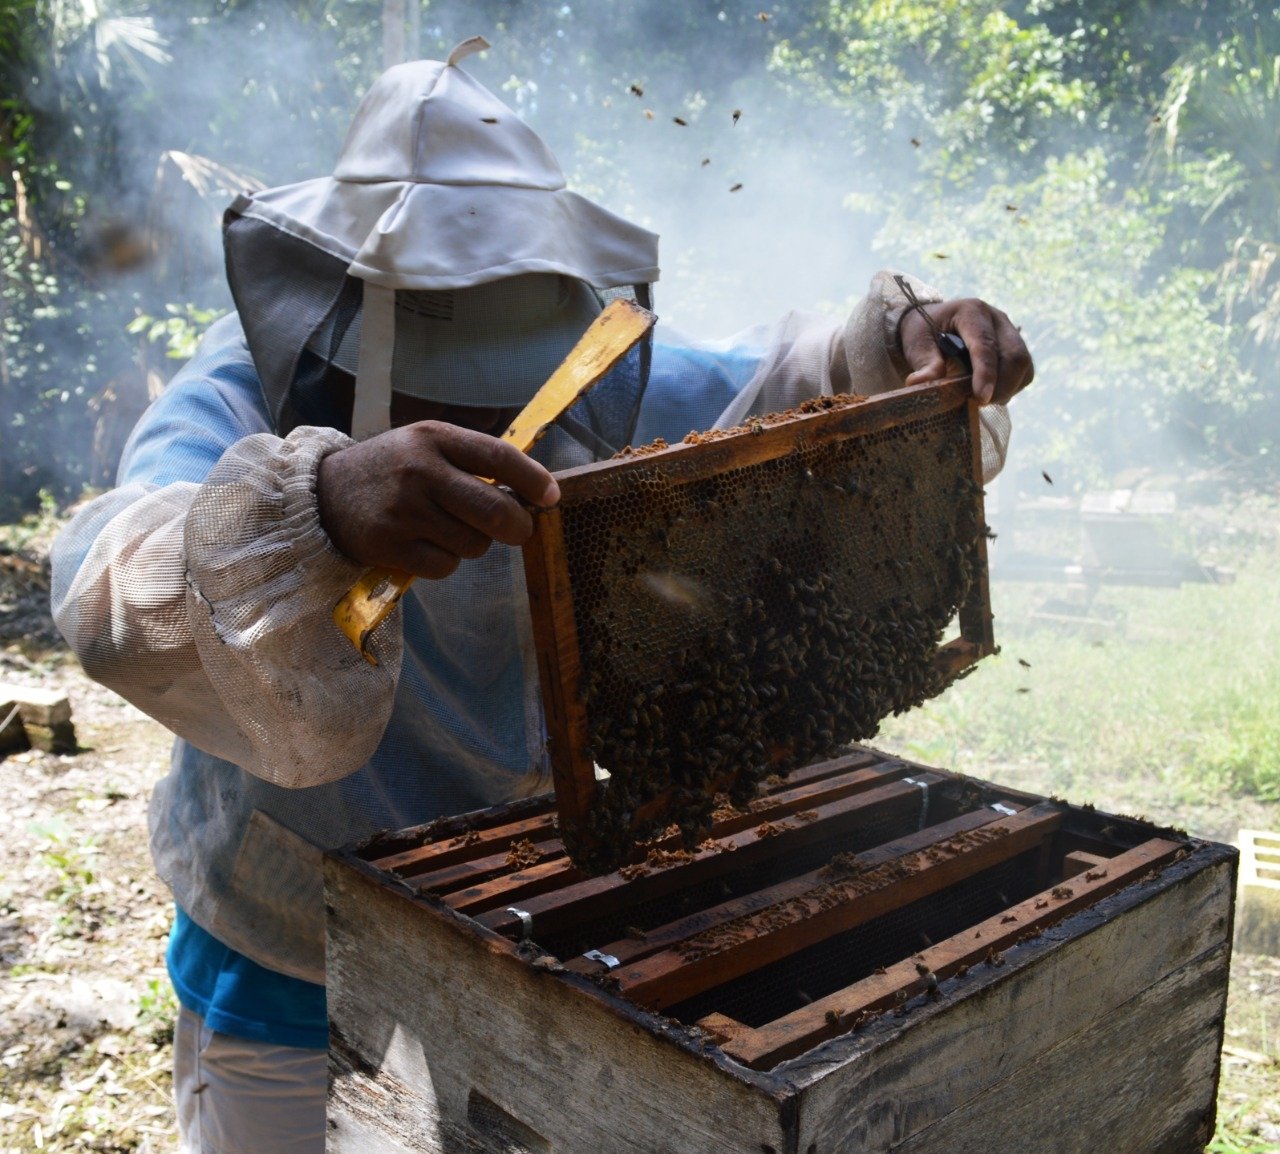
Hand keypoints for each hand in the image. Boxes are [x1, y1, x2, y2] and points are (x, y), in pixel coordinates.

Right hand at [317, 421, 560, 577]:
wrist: (323, 494)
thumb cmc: (391, 470)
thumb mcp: (425, 446)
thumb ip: (472, 461)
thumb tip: (532, 490)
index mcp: (434, 438)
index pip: (498, 456)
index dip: (533, 480)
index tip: (551, 497)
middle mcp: (419, 471)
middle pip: (494, 510)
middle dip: (517, 527)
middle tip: (518, 530)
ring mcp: (404, 510)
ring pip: (474, 544)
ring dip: (473, 544)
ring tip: (446, 529)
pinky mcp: (390, 546)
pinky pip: (446, 566)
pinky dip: (445, 562)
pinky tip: (423, 545)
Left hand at [899, 298, 1033, 405]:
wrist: (933, 323)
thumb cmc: (925, 332)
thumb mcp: (917, 344)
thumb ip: (925, 364)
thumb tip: (919, 384)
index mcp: (971, 311)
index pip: (985, 344)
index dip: (986, 372)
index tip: (981, 398)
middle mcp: (997, 319)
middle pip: (1015, 355)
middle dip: (1002, 386)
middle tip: (980, 404)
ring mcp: (1010, 331)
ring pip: (1023, 365)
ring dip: (1007, 388)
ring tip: (983, 399)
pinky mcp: (1015, 347)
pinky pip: (1024, 371)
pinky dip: (1011, 387)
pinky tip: (991, 393)